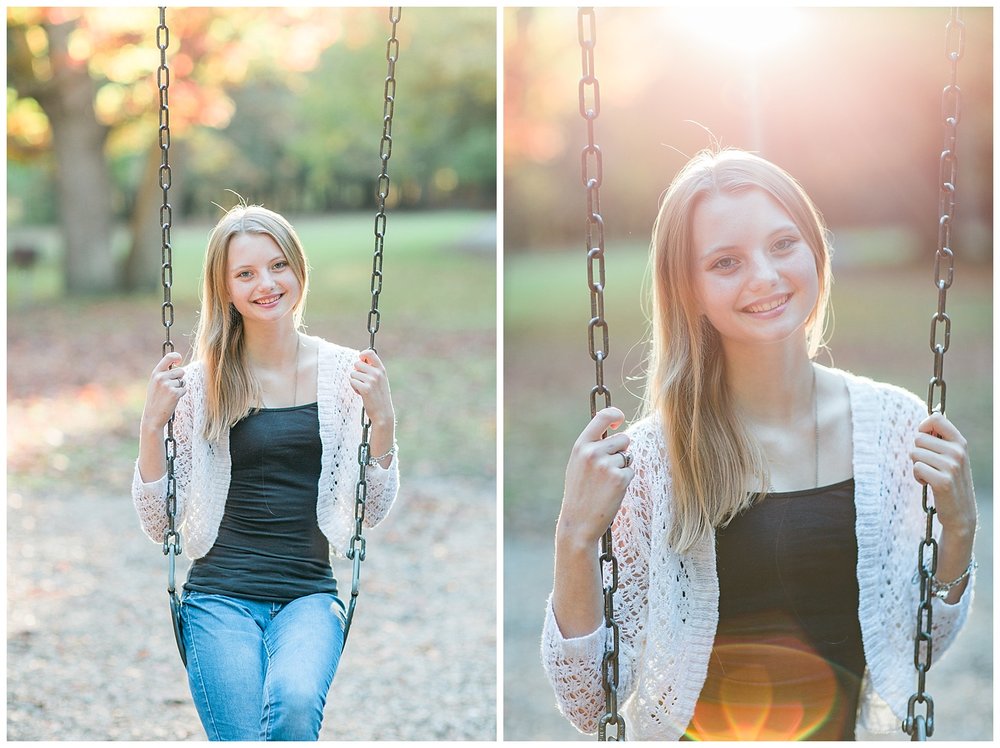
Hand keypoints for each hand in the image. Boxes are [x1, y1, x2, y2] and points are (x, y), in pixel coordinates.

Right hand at [141, 351, 186, 432]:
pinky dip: (181, 394)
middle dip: (179, 379)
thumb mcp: (155, 384)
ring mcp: (167, 385)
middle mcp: (161, 377)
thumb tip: (178, 366)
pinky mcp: (175, 393)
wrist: (152, 417)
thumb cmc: (155, 400)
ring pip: (183, 381)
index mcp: (155, 373)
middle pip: (181, 371)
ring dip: (180, 387)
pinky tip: (172, 400)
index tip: (179, 360)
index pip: (168, 357)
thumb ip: (163, 374)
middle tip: (170, 388)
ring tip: (169, 395)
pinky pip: (184, 389)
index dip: (176, 356)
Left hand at [350, 349, 393, 426]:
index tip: (360, 360)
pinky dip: (354, 388)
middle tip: (362, 381)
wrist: (383, 412)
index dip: (362, 355)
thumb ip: (372, 369)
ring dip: (355, 381)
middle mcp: (377, 373)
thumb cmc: (379, 396)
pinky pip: (352, 381)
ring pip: (353, 373)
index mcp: (381, 369)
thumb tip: (360, 359)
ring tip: (363, 389)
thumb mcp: (380, 380)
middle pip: (357, 363)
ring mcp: (371, 381)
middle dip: (356, 372)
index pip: (370, 353)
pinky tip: (361, 393)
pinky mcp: (365, 389)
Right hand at [557, 407, 634, 548]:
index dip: (614, 414)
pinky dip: (625, 481)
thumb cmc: (579, 493)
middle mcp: (593, 452)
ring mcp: (606, 465)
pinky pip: (631, 472)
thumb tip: (614, 430)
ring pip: (627, 456)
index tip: (619, 419)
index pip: (601, 417)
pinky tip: (611, 492)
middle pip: (623, 438)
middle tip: (607, 469)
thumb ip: (591, 447)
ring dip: (622, 468)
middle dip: (620, 451)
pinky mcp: (619, 479)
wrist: (578, 522)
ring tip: (606, 483)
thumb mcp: (577, 465)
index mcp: (580, 446)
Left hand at [910, 412, 976, 535]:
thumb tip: (925, 422)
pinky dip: (917, 477)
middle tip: (930, 466)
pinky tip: (928, 484)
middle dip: (918, 452)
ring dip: (917, 466)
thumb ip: (940, 440)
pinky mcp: (943, 481)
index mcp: (960, 442)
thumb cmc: (950, 480)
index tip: (925, 441)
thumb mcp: (951, 457)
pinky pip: (916, 468)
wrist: (961, 512)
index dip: (923, 428)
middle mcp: (958, 451)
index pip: (936, 418)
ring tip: (931, 475)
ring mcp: (952, 466)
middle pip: (918, 438)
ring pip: (914, 453)